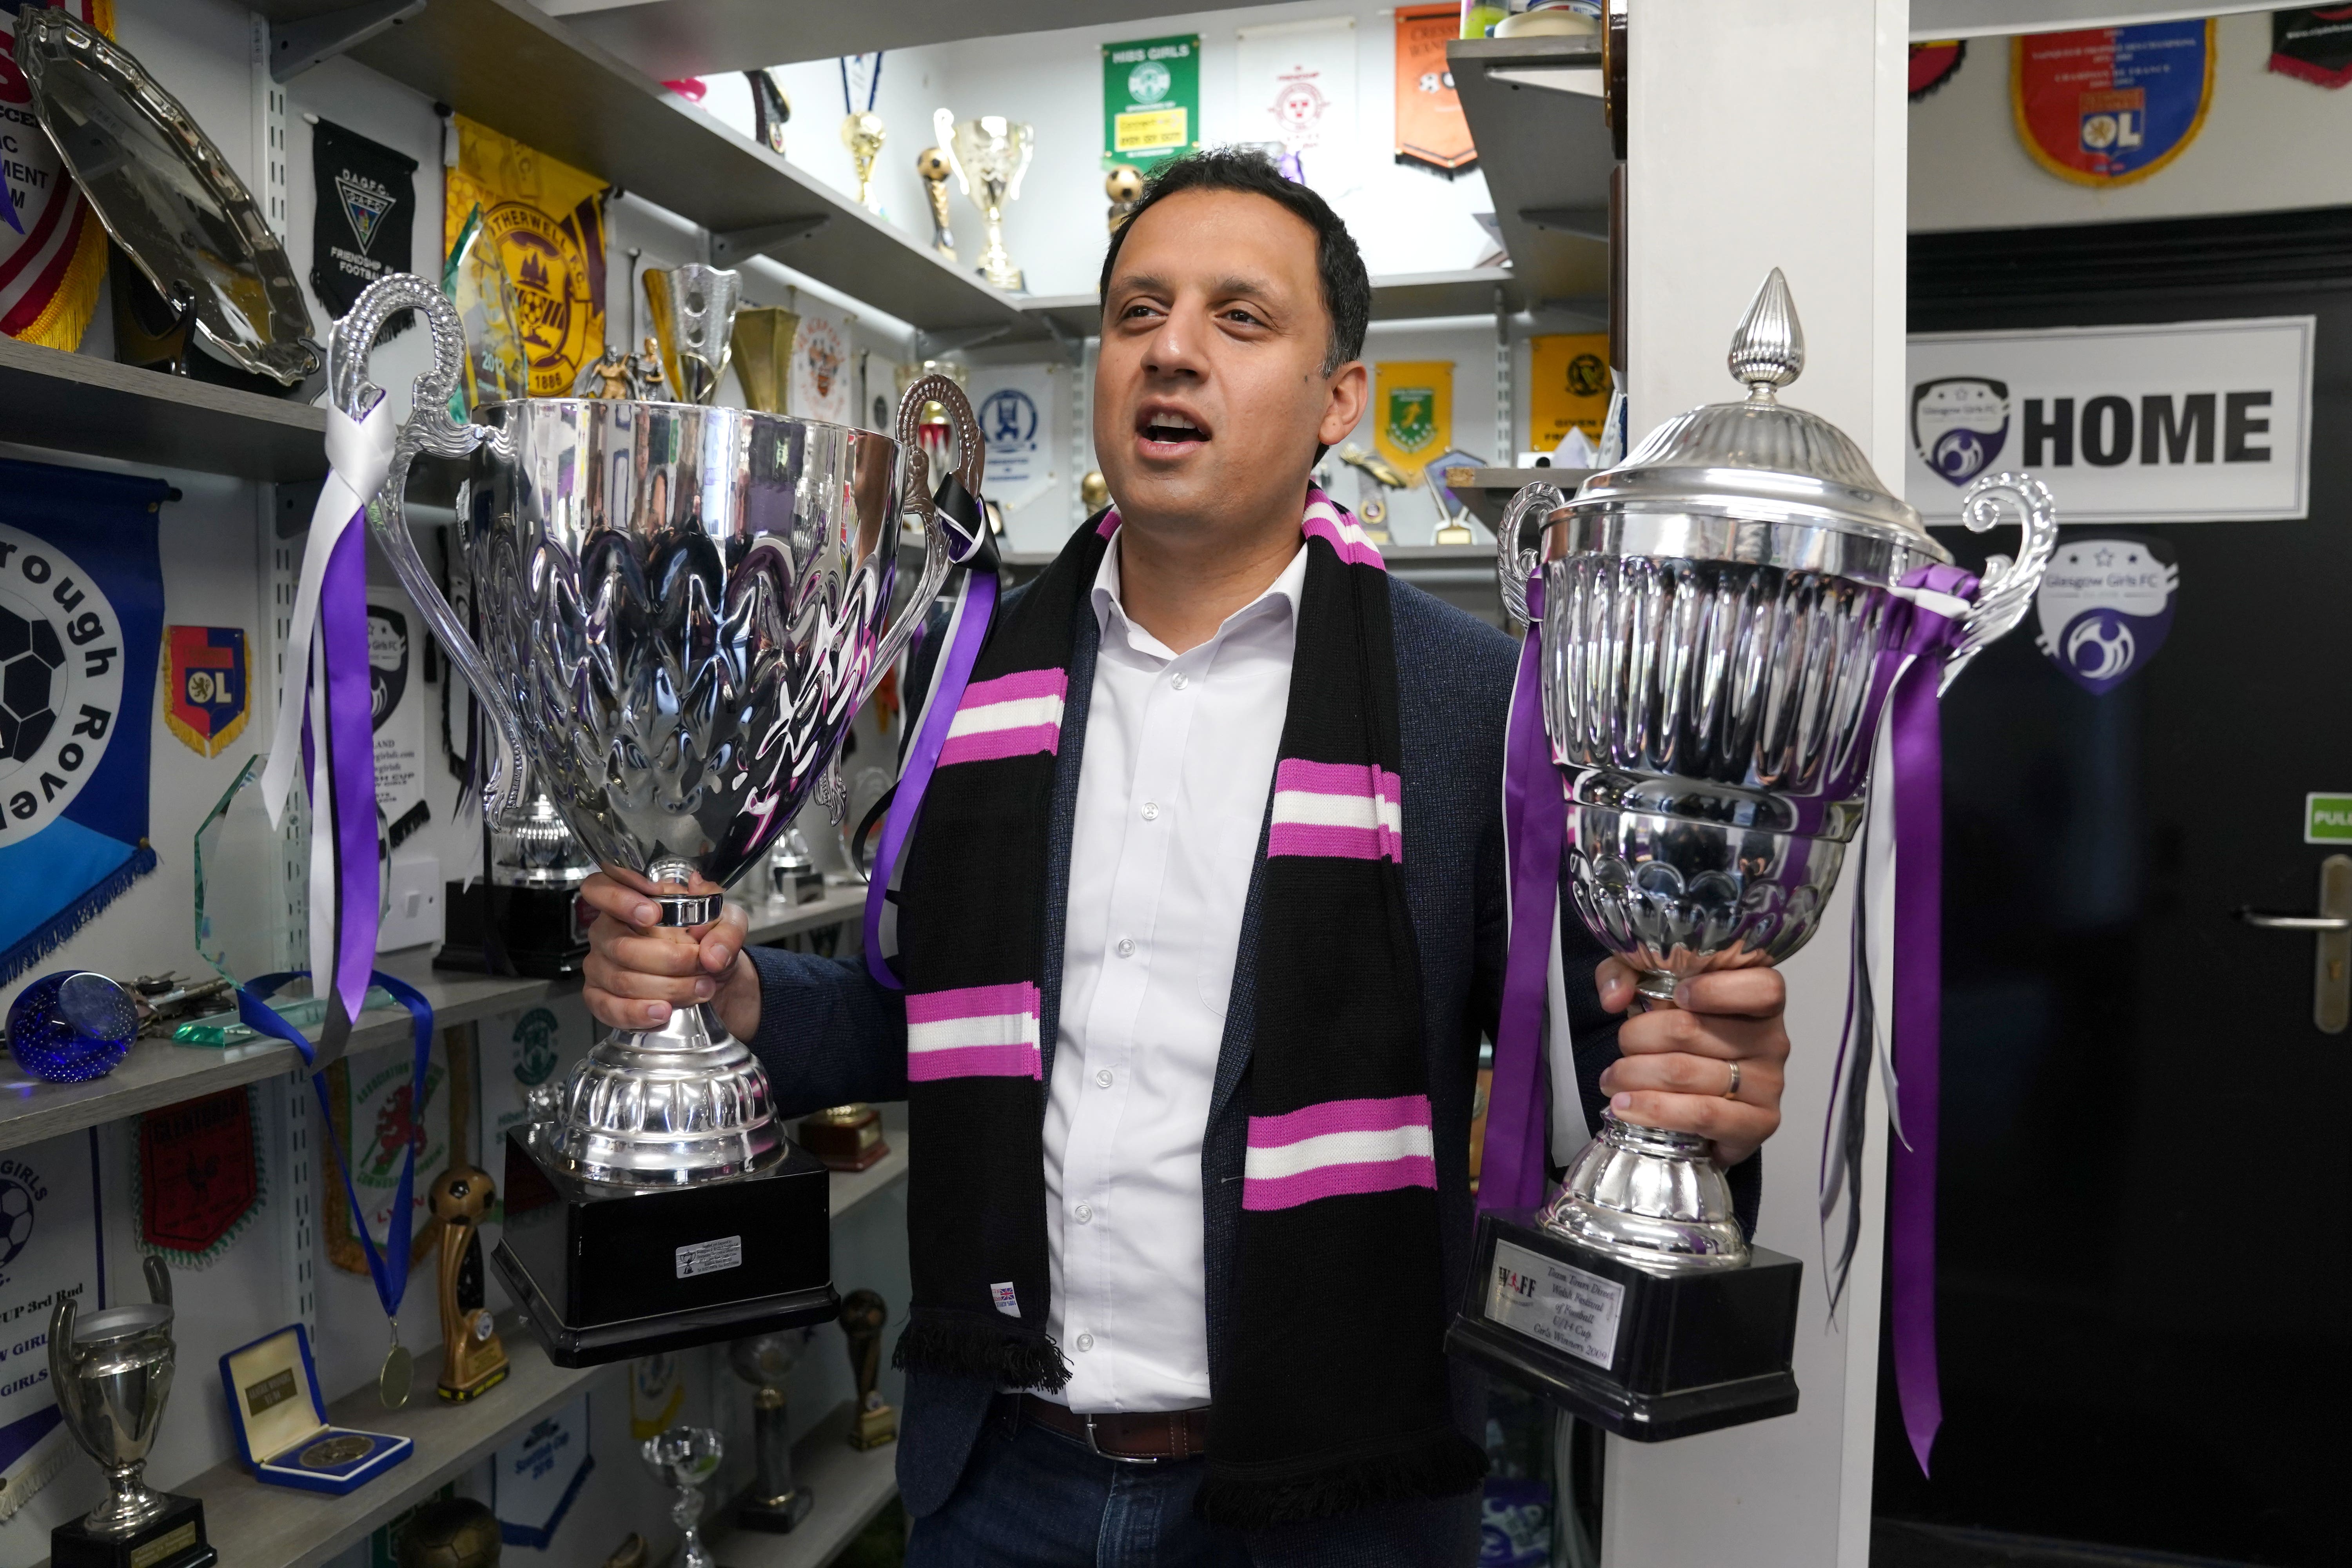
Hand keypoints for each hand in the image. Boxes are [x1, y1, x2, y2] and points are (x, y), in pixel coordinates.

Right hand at [580, 870, 760, 1041]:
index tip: (653, 913)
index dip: (620, 899)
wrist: (711, 976)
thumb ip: (724, 929)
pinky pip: (609, 1008)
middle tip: (702, 964)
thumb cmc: (707, 941)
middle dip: (670, 960)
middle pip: (622, 946)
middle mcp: (608, 930)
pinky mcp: (600, 997)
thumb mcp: (727, 923)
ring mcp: (600, 965)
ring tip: (700, 988)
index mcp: (630, 900)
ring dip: (667, 988)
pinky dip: (638, 1013)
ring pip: (622, 980)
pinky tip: (662, 1012)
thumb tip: (712, 952)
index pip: (601, 888)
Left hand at [1595, 960, 1788, 1167]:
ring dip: (1634, 1075)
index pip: (1761, 989)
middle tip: (1620, 1045)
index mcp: (1761, 1000)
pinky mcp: (1758, 1123)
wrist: (1702, 1099)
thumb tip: (1614, 997)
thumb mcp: (1653, 986)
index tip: (1675, 995)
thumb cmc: (1685, 1035)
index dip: (1714, 989)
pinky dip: (1655, 1110)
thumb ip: (1627, 973)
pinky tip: (1627, 1106)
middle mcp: (1772, 1041)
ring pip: (1686, 1073)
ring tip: (1611, 1080)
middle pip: (1692, 1029)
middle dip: (1637, 1037)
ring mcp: (1768, 1085)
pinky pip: (1701, 1115)